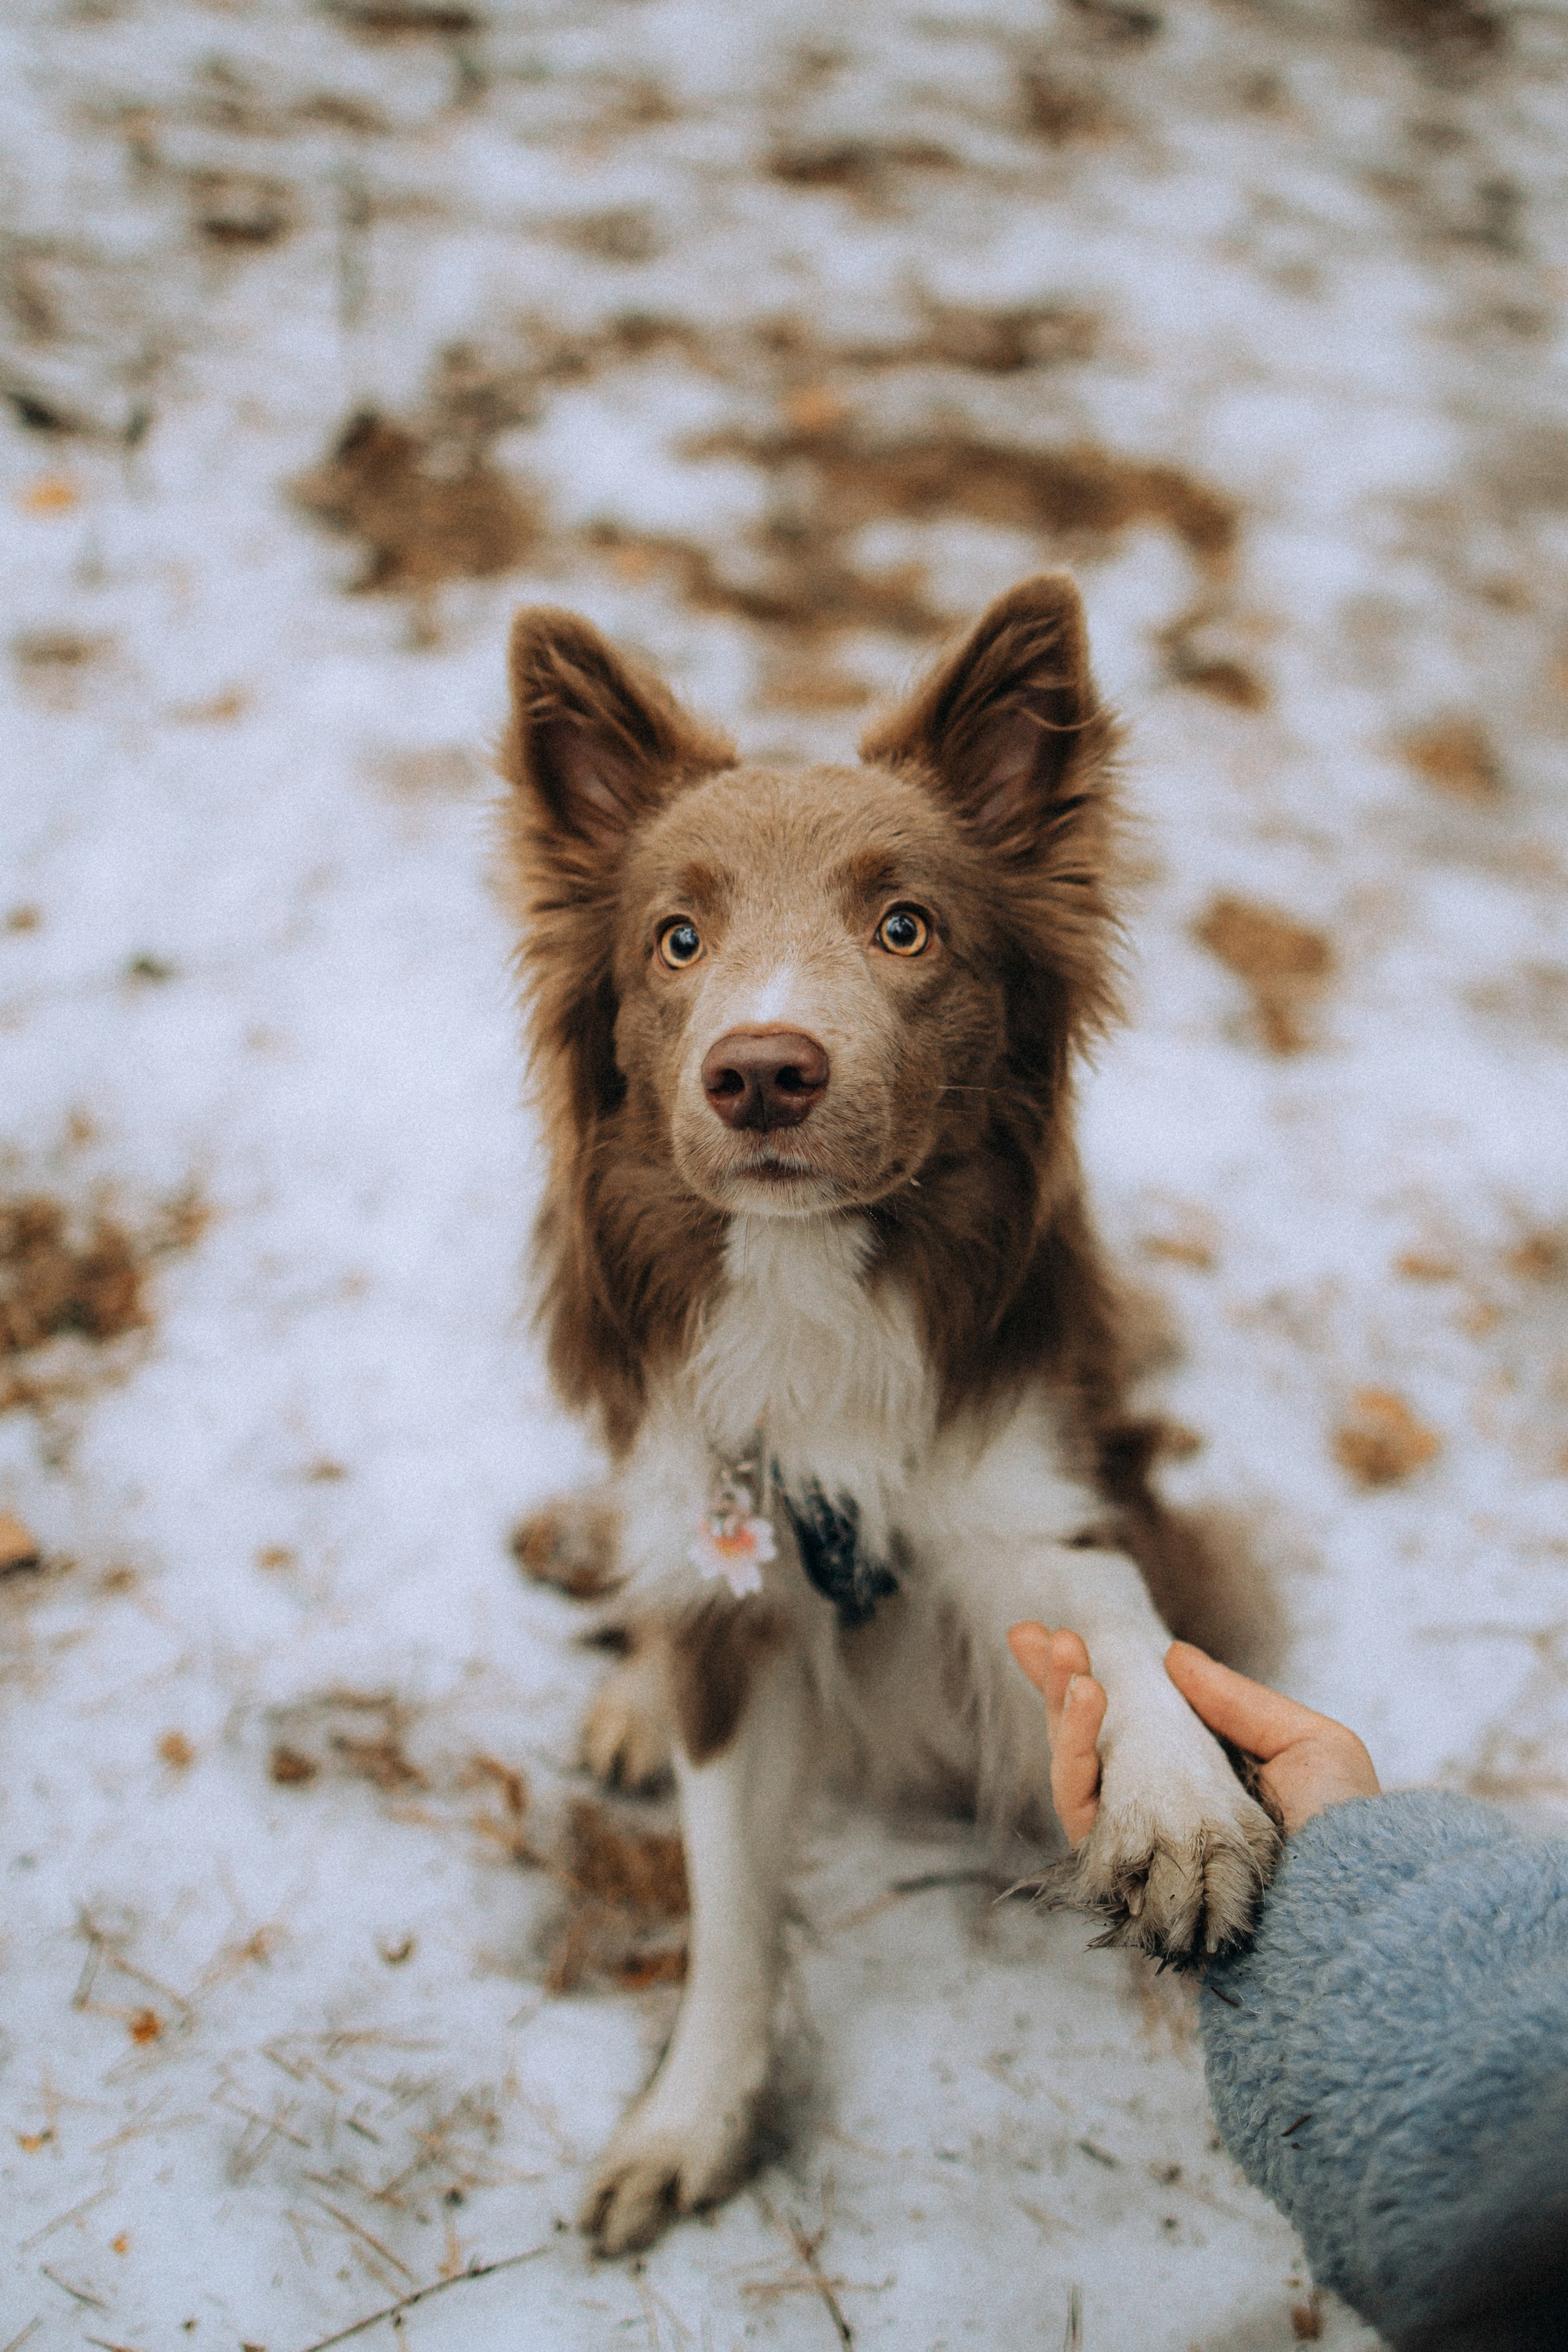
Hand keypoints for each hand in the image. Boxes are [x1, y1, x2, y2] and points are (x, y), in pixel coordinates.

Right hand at [1007, 1625, 1379, 1844]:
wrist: (1353, 1900)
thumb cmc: (1346, 1832)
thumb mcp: (1309, 1744)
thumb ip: (1236, 1701)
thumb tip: (1172, 1656)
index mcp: (1201, 1785)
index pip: (1131, 1727)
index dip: (1089, 1682)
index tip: (1058, 1632)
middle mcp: (1162, 1816)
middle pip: (1087, 1744)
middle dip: (1054, 1684)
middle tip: (1032, 1633)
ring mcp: (1139, 1848)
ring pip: (1072, 1772)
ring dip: (1060, 1707)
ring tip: (1066, 1656)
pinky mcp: (1123, 1874)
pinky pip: (1078, 1808)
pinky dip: (1072, 1749)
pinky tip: (1084, 1696)